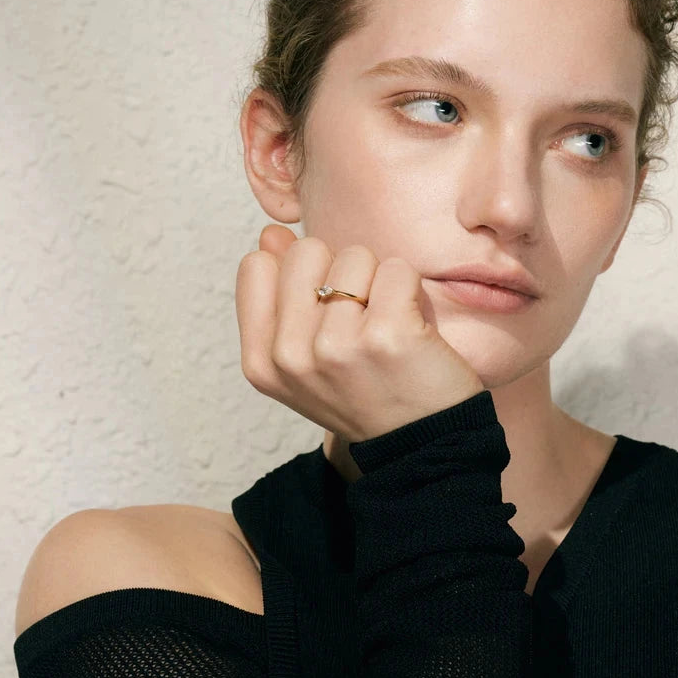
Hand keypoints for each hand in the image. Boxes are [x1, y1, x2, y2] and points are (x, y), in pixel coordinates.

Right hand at [235, 224, 484, 441]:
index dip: (298, 276)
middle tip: (360, 321)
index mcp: (261, 360)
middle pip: (307, 250)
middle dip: (340, 274)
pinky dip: (411, 290)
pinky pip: (398, 269)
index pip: (256, 265)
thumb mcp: (304, 355)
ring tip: (387, 326)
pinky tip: (413, 327)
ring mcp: (337, 346)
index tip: (323, 314)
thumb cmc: (365, 391)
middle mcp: (290, 355)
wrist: (421, 444)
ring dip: (379, 282)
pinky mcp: (387, 336)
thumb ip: (279, 295)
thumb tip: (271, 233)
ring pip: (355, 256)